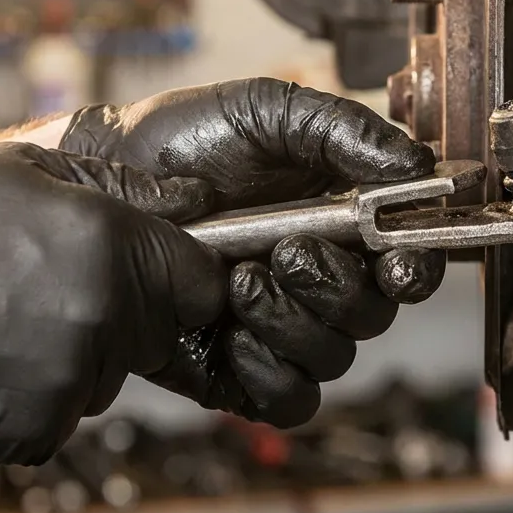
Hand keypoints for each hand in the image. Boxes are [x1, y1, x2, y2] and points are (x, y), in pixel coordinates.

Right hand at [0, 143, 224, 465]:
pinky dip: (35, 397)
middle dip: (125, 314)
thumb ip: (117, 183)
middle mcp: (101, 314)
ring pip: (108, 376)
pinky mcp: (35, 430)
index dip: (181, 277)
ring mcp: (70, 379)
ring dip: (78, 356)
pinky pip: (62, 415)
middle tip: (49, 289)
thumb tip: (189, 196)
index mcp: (107, 242)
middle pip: (157, 331)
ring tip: (5, 320)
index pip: (201, 282)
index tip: (156, 275)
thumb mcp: (17, 167)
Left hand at [60, 78, 447, 425]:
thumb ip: (341, 129)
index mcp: (341, 221)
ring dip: (293, 324)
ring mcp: (279, 326)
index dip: (414, 268)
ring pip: (332, 359)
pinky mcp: (237, 370)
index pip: (407, 261)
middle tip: (285, 252)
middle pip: (373, 316)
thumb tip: (412, 162)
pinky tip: (227, 332)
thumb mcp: (262, 112)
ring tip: (238, 282)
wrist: (98, 184)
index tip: (391, 262)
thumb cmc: (179, 143)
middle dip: (335, 288)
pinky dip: (268, 373)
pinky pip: (286, 399)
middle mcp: (319, 280)